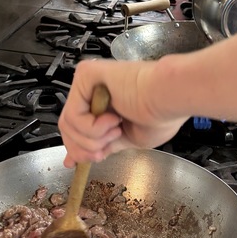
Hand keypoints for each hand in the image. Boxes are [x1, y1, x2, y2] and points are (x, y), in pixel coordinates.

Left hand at [58, 59, 187, 164]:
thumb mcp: (125, 138)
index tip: (74, 162)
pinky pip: (73, 115)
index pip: (75, 126)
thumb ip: (102, 144)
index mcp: (102, 101)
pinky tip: (114, 119)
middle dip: (83, 148)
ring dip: (93, 139)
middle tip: (102, 152)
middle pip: (67, 126)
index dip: (75, 147)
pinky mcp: (86, 75)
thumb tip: (78, 158)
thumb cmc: (159, 115)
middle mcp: (92, 88)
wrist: (169, 98)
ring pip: (68, 124)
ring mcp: (88, 81)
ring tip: (117, 129)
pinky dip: (93, 127)